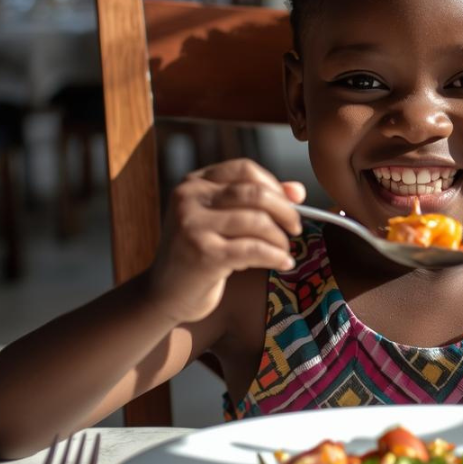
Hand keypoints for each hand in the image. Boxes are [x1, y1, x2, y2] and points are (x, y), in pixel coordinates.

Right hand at [147, 158, 304, 324]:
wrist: (164, 294)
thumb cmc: (199, 253)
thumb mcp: (223, 221)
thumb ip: (256, 202)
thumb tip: (298, 191)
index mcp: (194, 182)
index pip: (245, 169)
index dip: (274, 185)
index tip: (291, 204)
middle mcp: (189, 198)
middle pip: (255, 193)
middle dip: (285, 211)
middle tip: (296, 228)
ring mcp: (193, 225)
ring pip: (257, 221)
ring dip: (280, 238)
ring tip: (284, 251)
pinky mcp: (203, 254)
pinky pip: (254, 249)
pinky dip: (275, 256)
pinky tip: (284, 263)